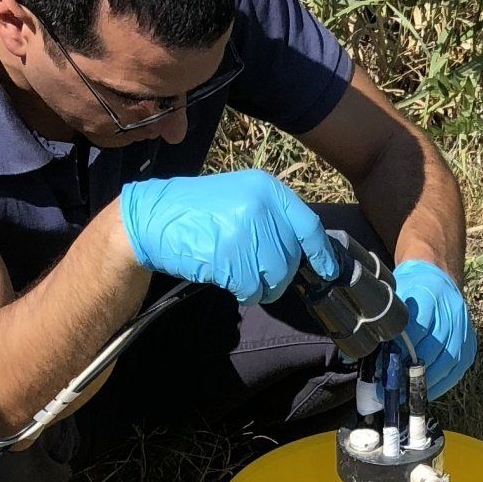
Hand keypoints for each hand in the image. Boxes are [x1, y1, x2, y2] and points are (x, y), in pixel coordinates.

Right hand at [117, 169, 338, 304]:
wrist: (154, 218)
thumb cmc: (197, 213)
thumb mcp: (239, 198)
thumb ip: (272, 218)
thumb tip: (303, 251)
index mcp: (267, 188)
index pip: (308, 225)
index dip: (321, 253)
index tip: (328, 270)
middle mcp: (261, 206)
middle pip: (291, 259)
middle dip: (277, 275)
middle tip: (253, 272)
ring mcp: (246, 231)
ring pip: (276, 277)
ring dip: (260, 287)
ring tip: (238, 274)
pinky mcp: (231, 256)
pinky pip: (252, 288)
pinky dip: (243, 293)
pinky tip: (227, 279)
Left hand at [393, 259, 476, 399]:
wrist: (440, 281)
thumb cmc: (412, 291)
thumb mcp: (396, 296)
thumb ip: (387, 320)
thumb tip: (368, 349)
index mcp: (430, 294)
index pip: (418, 326)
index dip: (403, 349)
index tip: (387, 365)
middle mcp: (452, 311)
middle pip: (434, 346)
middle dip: (412, 370)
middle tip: (393, 385)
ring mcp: (464, 329)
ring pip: (448, 361)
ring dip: (427, 381)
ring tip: (406, 393)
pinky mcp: (470, 344)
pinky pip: (457, 370)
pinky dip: (441, 384)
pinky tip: (425, 390)